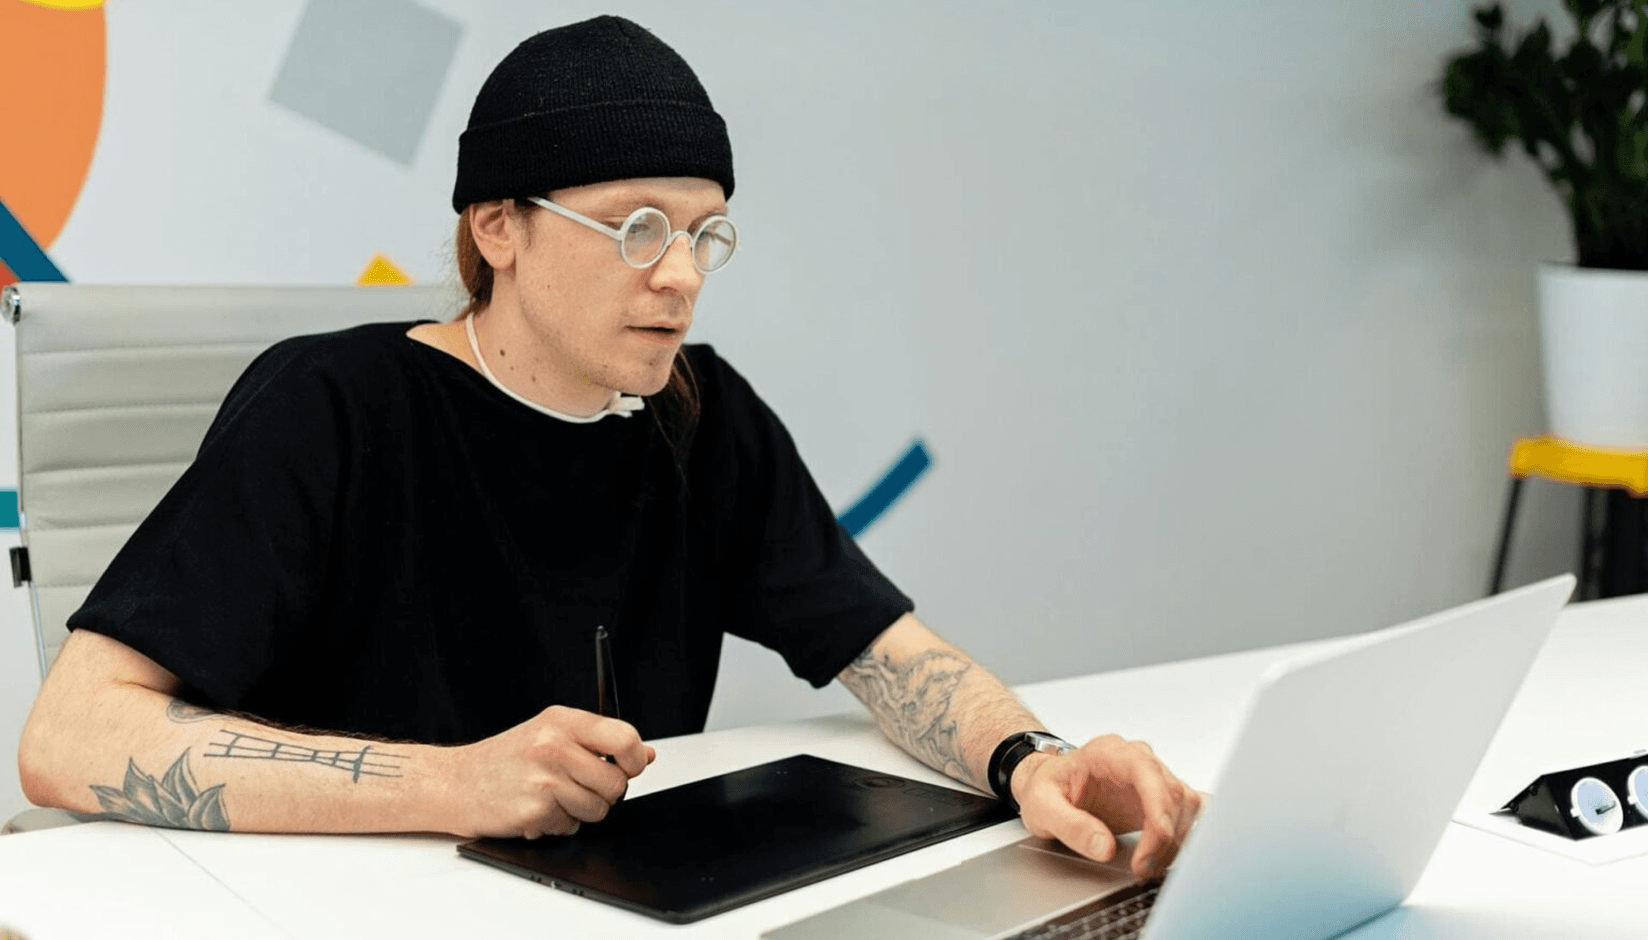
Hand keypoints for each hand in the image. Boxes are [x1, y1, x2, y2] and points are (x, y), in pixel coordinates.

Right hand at [443, 705, 655, 838]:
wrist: (456, 782)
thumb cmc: (504, 759)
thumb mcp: (550, 734)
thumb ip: (598, 743)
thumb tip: (645, 754)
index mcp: (562, 721)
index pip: (624, 738)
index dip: (634, 759)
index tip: (629, 767)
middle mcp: (554, 746)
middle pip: (616, 783)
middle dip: (605, 793)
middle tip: (579, 786)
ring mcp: (544, 779)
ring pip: (598, 809)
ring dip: (581, 811)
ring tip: (553, 796)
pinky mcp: (535, 810)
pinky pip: (571, 827)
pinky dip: (558, 824)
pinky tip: (537, 808)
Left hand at [1011, 734, 1200, 879]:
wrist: (1050, 786)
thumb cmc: (1046, 788)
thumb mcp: (1041, 806)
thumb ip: (1070, 825)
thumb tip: (1104, 847)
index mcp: (1108, 752)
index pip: (1145, 770)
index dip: (1158, 802)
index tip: (1159, 835)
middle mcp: (1136, 760)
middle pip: (1171, 792)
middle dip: (1165, 835)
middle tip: (1143, 868)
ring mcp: (1151, 779)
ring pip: (1185, 804)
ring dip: (1176, 840)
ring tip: (1149, 868)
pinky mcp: (1159, 798)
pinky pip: (1189, 811)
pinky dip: (1189, 833)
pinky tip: (1177, 853)